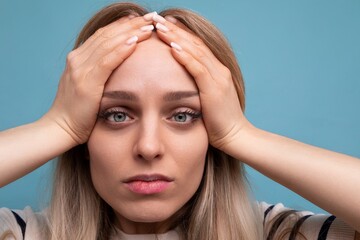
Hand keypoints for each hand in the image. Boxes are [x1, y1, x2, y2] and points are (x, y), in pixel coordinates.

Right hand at [44, 15, 153, 143]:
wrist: (61, 128)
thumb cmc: (78, 110)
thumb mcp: (87, 85)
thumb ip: (98, 72)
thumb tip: (118, 65)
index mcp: (79, 58)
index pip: (104, 35)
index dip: (122, 25)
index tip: (139, 19)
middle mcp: (78, 59)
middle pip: (108, 35)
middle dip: (131, 24)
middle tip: (150, 17)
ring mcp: (80, 69)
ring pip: (108, 43)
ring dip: (130, 32)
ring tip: (148, 25)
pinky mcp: (86, 82)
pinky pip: (107, 61)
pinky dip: (121, 50)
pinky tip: (135, 42)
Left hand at [153, 15, 251, 151]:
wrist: (235, 136)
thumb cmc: (218, 121)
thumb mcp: (208, 99)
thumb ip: (199, 86)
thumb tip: (182, 82)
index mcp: (217, 71)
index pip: (197, 46)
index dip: (181, 33)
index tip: (166, 23)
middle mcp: (219, 70)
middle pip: (195, 43)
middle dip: (175, 30)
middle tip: (157, 17)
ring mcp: (218, 78)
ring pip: (196, 52)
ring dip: (177, 38)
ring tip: (160, 26)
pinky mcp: (215, 89)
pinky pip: (198, 69)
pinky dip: (185, 57)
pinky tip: (173, 47)